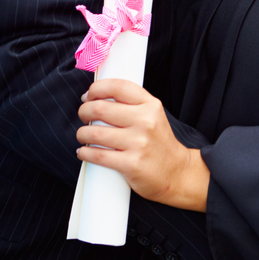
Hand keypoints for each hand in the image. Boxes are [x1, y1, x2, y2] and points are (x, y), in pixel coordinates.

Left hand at [77, 79, 208, 211]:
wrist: (177, 173)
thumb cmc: (159, 143)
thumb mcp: (154, 116)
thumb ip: (133, 104)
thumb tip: (97, 98)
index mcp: (151, 105)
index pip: (118, 86)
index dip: (96, 88)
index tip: (88, 96)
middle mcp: (146, 121)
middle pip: (101, 108)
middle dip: (84, 111)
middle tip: (83, 116)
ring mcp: (139, 143)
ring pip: (95, 133)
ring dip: (81, 134)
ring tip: (83, 135)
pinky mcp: (131, 164)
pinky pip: (98, 155)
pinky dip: (85, 153)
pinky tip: (83, 152)